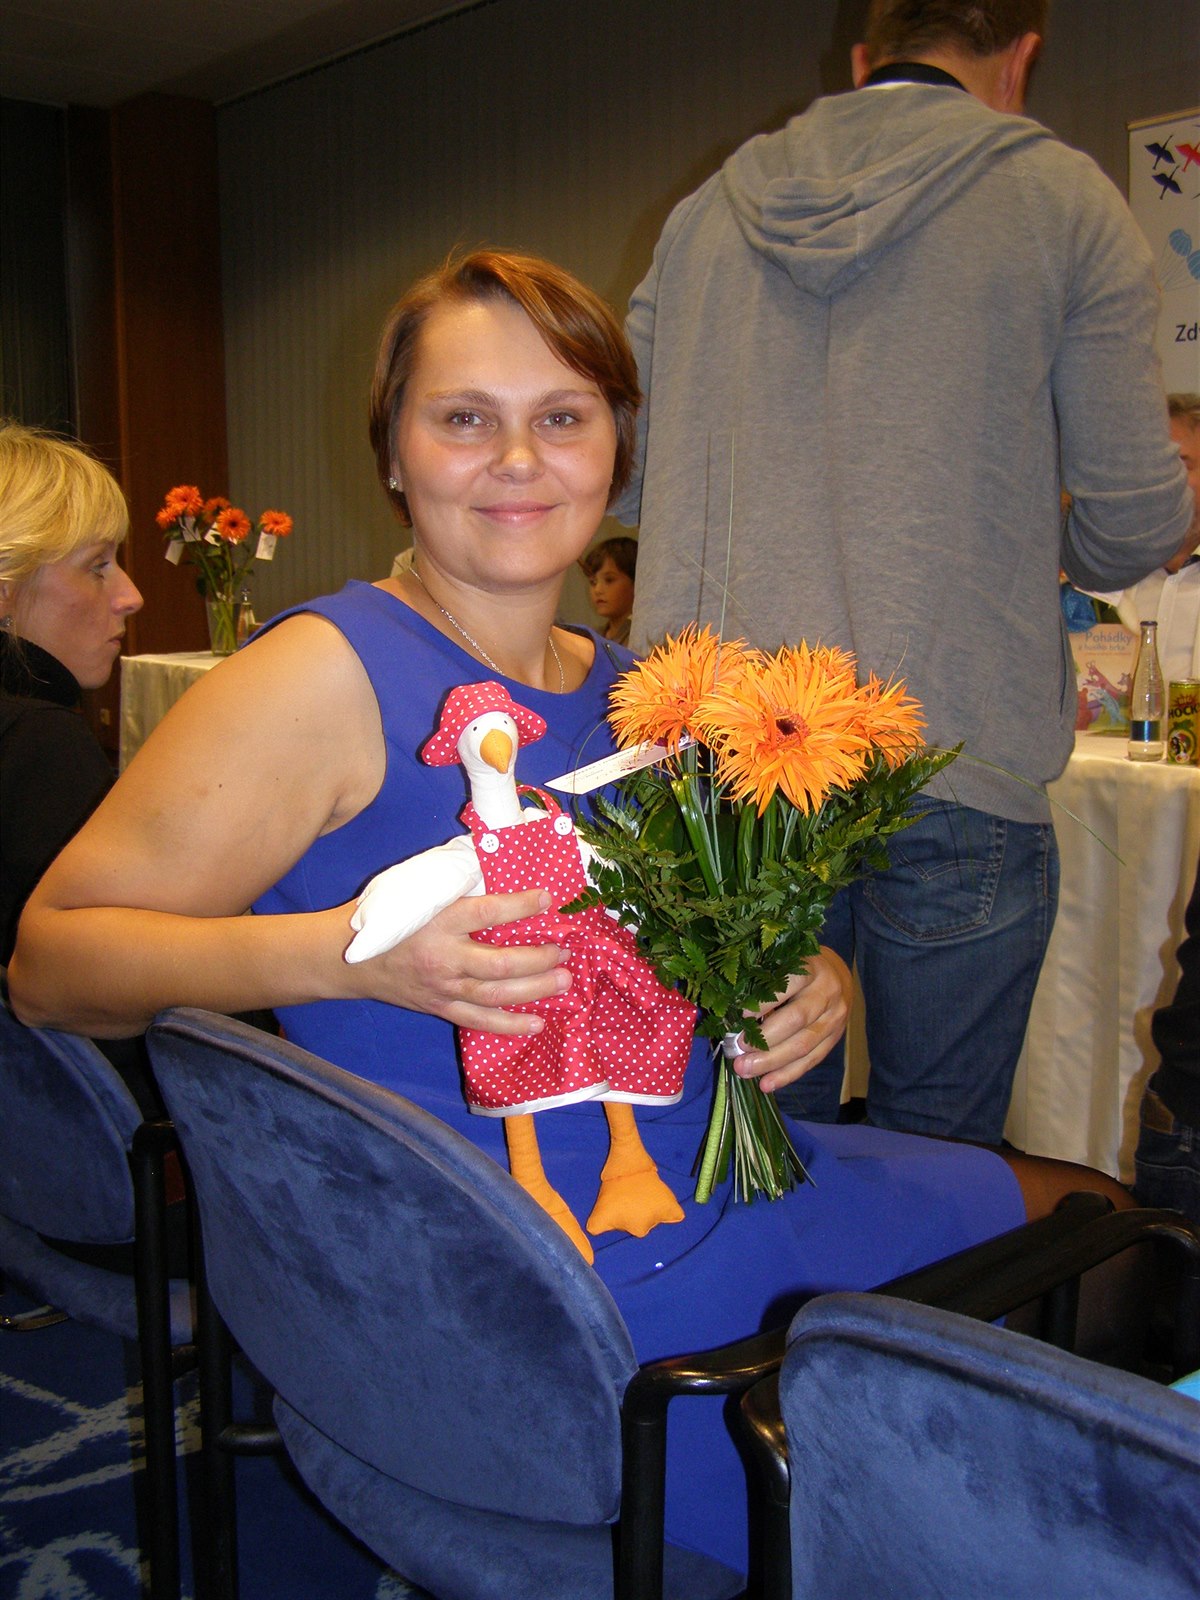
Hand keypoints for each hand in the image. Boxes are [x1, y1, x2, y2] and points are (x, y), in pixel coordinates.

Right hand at [339, 888, 570, 1033]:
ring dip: (534, 990)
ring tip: (563, 982)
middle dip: (538, 959)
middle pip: (499, 964)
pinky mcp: (439, 1007)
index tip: (547, 897)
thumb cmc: (383, 917)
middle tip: (564, 951)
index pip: (487, 912)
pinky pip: (479, 1021)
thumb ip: (452, 882)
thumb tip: (494, 864)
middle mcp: (443, 957)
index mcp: (438, 921)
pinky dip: (509, 1025)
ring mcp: (442, 988)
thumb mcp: (413, 890)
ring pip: (495, 996)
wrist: (346, 958)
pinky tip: (537, 1023)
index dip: (520, 905)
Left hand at [729, 947, 851, 1093]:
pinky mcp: (835, 1038)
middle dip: (764, 1041)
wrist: (838, 975)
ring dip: (772, 1063)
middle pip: (796, 1021)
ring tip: (746, 1071)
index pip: (786, 986)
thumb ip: (764, 985)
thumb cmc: (799, 970)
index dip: (762, 1004)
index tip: (739, 1018)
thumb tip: (732, 1015)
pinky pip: (812, 1060)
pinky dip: (787, 1075)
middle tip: (737, 1054)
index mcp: (810, 967)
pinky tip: (767, 1084)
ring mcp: (835, 1017)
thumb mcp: (785, 965)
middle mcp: (827, 992)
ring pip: (804, 1045)